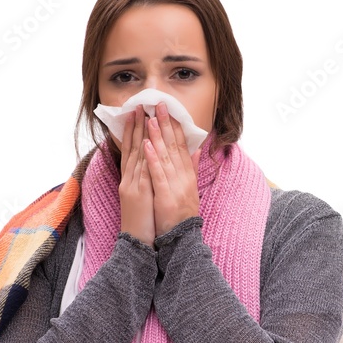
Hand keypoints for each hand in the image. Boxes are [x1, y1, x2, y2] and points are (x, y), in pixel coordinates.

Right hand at [119, 105, 155, 246]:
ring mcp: (132, 185)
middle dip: (136, 127)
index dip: (135, 132)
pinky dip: (144, 157)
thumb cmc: (142, 221)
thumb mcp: (145, 197)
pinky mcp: (138, 194)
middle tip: (139, 106)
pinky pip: (142, 172)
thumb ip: (148, 180)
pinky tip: (147, 143)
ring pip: (136, 156)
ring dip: (139, 135)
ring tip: (143, 116)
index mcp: (132, 179)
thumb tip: (153, 165)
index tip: (139, 114)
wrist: (136, 243)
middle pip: (132, 148)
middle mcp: (129, 179)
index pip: (133, 151)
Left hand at [144, 102, 200, 236]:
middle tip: (159, 104)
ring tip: (150, 118)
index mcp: (187, 174)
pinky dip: (153, 159)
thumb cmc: (180, 214)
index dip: (174, 126)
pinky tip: (146, 145)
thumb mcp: (189, 188)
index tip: (169, 109)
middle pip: (174, 146)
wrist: (180, 238)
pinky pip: (158, 175)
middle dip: (166, 124)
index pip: (181, 145)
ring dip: (158, 136)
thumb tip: (196, 149)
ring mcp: (175, 186)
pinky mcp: (166, 196)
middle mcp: (183, 177)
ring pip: (165, 156)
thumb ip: (192, 168)